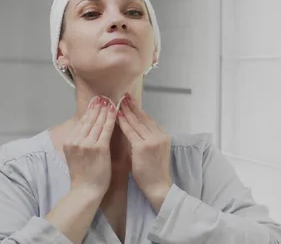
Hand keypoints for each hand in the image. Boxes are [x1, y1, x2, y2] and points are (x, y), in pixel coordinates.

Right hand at [63, 96, 116, 198]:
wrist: (86, 191)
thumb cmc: (84, 175)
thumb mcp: (75, 155)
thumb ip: (79, 142)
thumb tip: (86, 130)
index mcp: (69, 141)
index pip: (82, 122)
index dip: (90, 110)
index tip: (96, 101)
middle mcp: (76, 140)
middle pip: (89, 119)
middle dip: (98, 107)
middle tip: (104, 96)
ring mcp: (86, 143)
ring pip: (98, 122)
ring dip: (105, 110)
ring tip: (111, 100)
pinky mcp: (98, 148)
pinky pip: (106, 129)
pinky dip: (111, 118)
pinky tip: (116, 111)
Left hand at [116, 93, 172, 212]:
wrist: (158, 187)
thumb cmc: (154, 173)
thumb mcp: (155, 152)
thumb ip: (148, 139)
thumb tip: (137, 130)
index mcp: (163, 136)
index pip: (148, 120)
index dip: (139, 110)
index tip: (131, 101)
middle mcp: (159, 135)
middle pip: (143, 117)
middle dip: (133, 106)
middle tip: (124, 95)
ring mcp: (152, 140)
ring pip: (137, 122)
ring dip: (127, 111)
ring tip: (118, 102)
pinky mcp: (143, 147)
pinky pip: (131, 132)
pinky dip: (123, 123)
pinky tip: (117, 116)